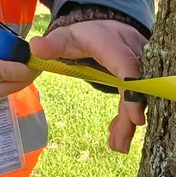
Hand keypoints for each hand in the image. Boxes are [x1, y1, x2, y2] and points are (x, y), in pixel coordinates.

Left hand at [30, 20, 146, 153]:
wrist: (105, 30)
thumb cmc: (84, 36)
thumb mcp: (66, 36)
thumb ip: (53, 43)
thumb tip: (36, 47)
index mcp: (112, 44)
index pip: (126, 67)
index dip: (132, 93)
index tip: (136, 118)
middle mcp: (132, 55)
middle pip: (137, 87)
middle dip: (130, 117)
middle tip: (120, 144)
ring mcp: (139, 68)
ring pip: (140, 97)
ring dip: (128, 123)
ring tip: (118, 146)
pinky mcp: (139, 79)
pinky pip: (136, 100)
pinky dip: (126, 119)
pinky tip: (117, 137)